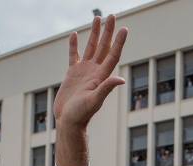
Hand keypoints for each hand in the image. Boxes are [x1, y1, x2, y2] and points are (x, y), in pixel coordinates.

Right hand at [54, 15, 127, 165]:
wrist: (68, 122)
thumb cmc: (81, 115)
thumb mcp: (94, 101)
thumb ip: (106, 88)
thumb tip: (120, 79)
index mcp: (101, 76)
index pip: (112, 55)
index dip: (118, 42)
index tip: (124, 28)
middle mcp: (95, 72)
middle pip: (104, 47)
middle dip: (108, 31)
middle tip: (112, 15)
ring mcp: (84, 72)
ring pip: (91, 47)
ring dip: (95, 33)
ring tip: (97, 18)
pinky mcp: (72, 74)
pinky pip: (74, 55)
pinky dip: (74, 45)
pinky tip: (74, 35)